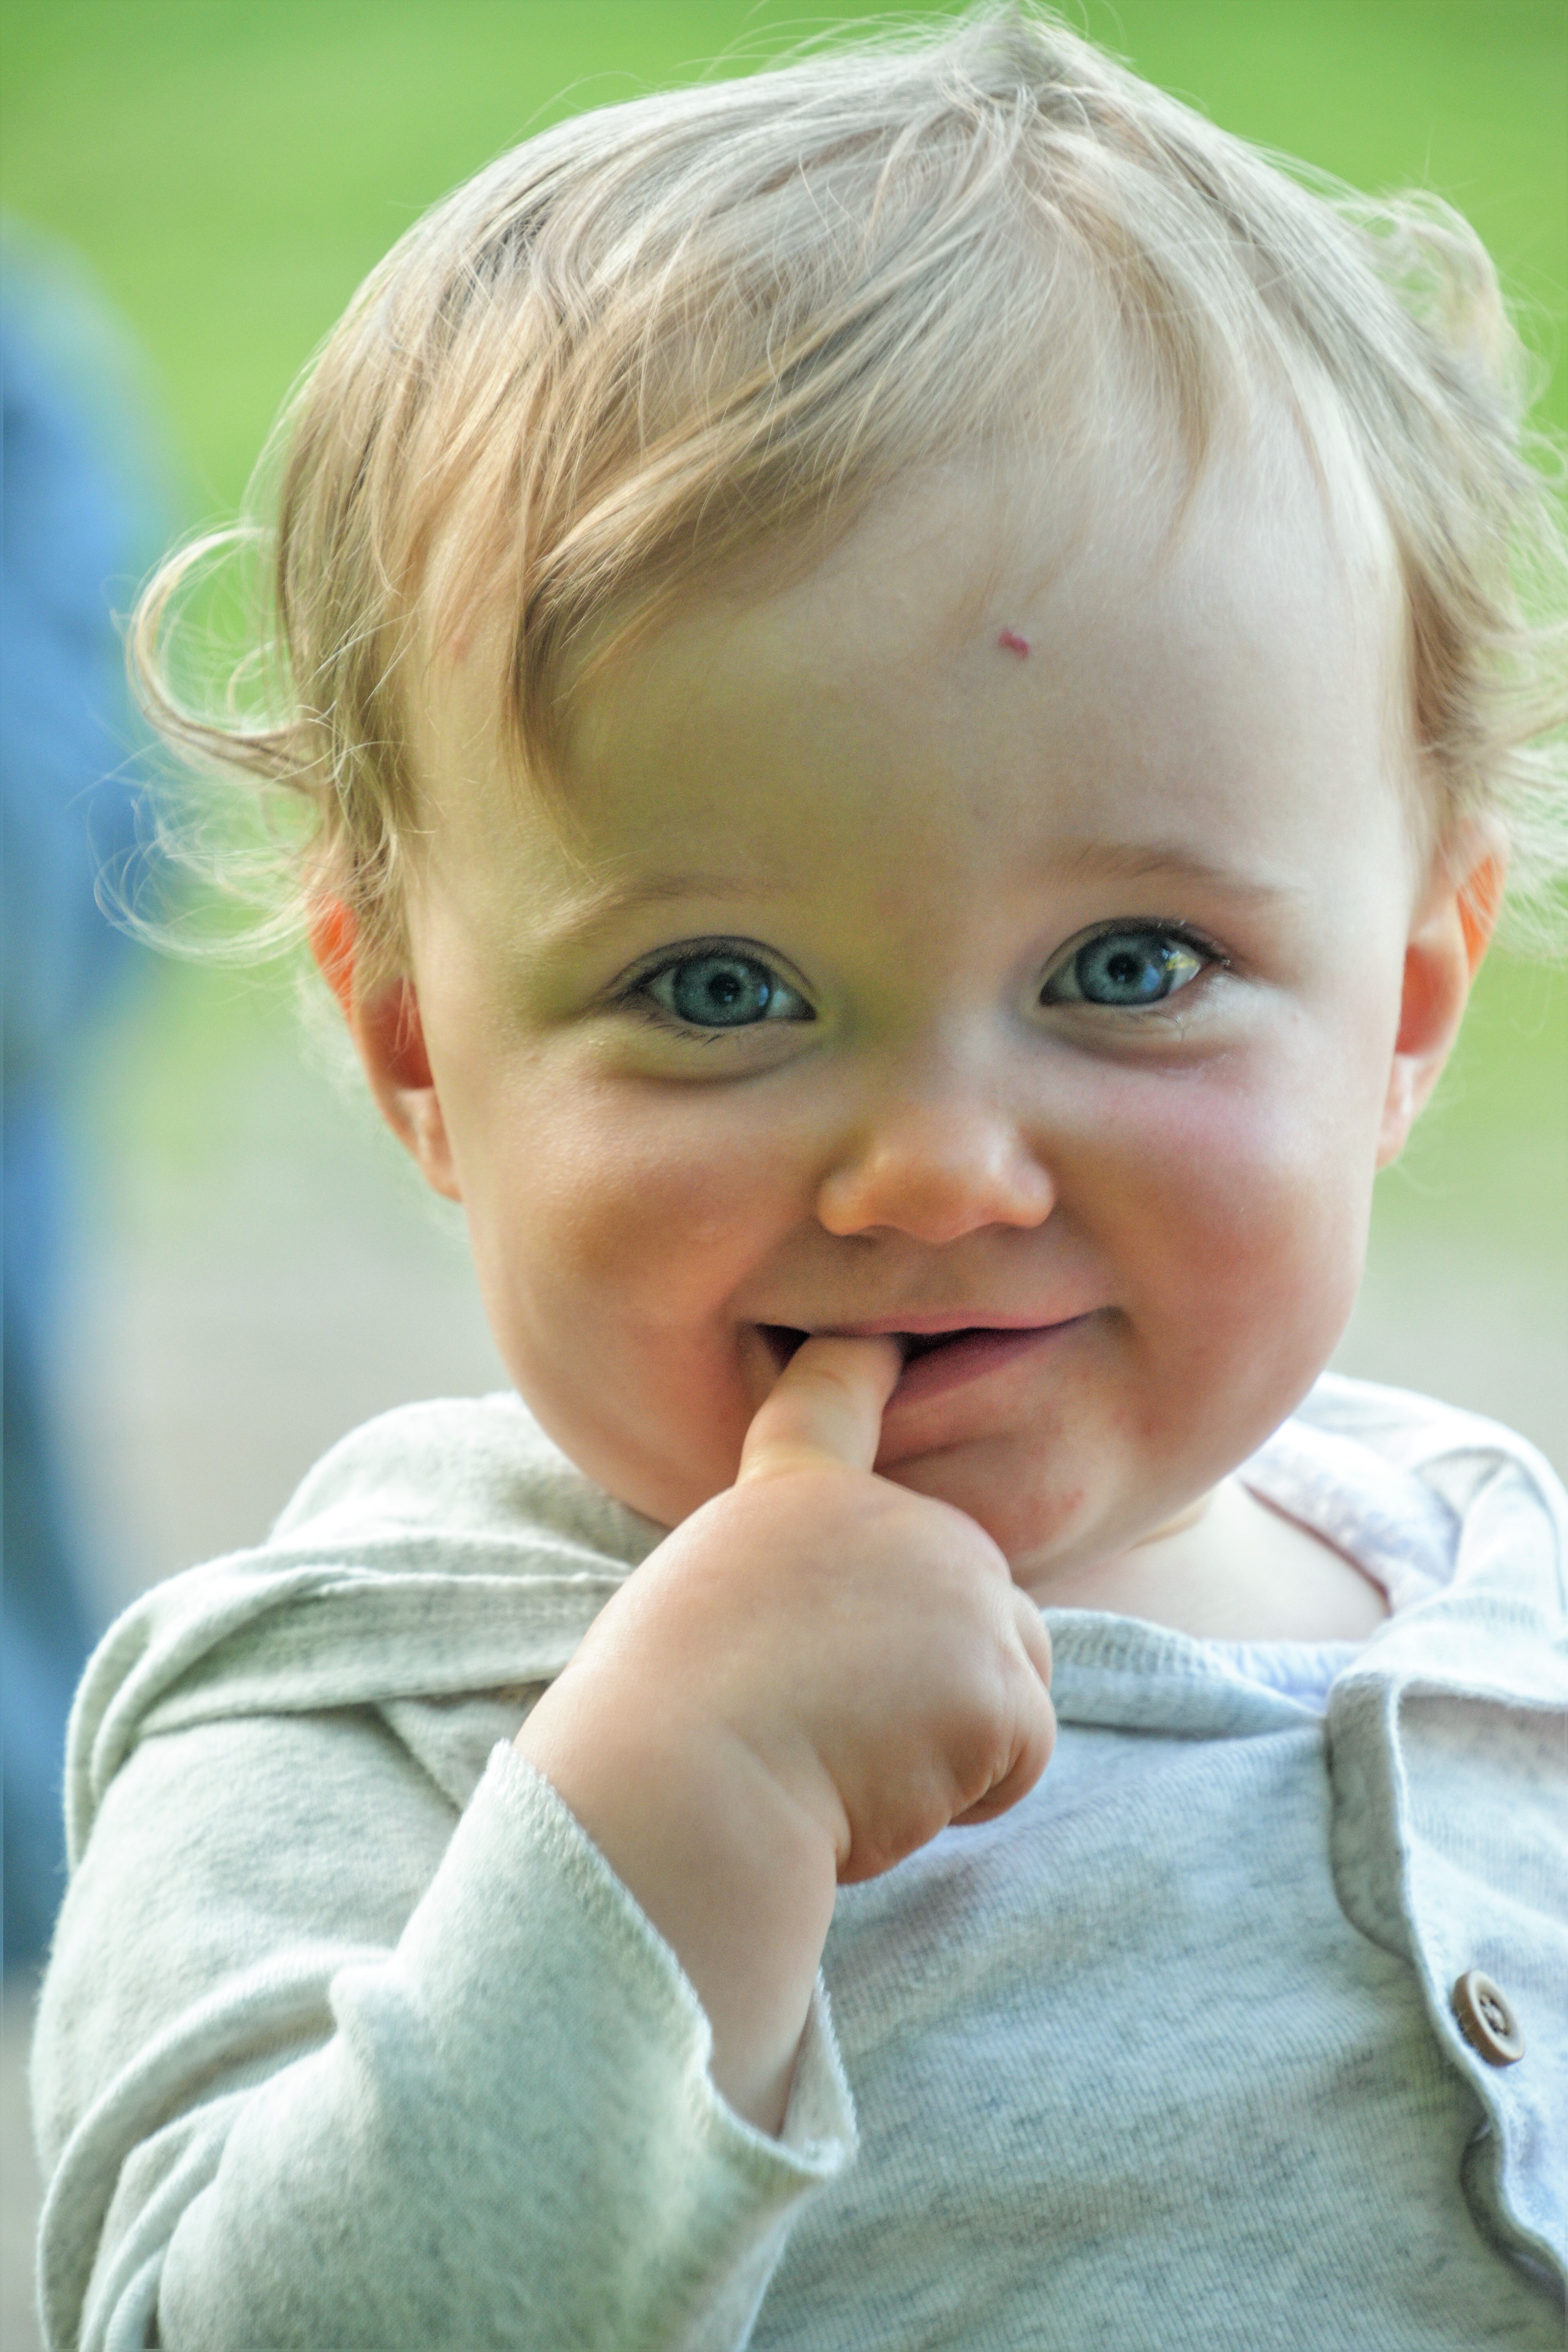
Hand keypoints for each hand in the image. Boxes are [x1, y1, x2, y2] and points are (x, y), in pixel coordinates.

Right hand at [516, 1335, 1054, 2123]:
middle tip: (823, 1730)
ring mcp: (959, 1590)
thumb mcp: (707, 1612)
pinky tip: (880, 1792)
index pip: (832, 1395)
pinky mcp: (997, 1681)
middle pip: (968, 1590)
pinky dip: (965, 1797)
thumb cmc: (659, 1729)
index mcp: (795, 1495)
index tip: (890, 1336)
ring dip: (950, 1738)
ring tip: (848, 1762)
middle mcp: (894, 1517)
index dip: (867, 1362)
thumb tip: (856, 1656)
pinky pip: (1020, 1754)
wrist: (682, 1789)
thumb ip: (796, 1593)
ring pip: (1008, 1672)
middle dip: (929, 1675)